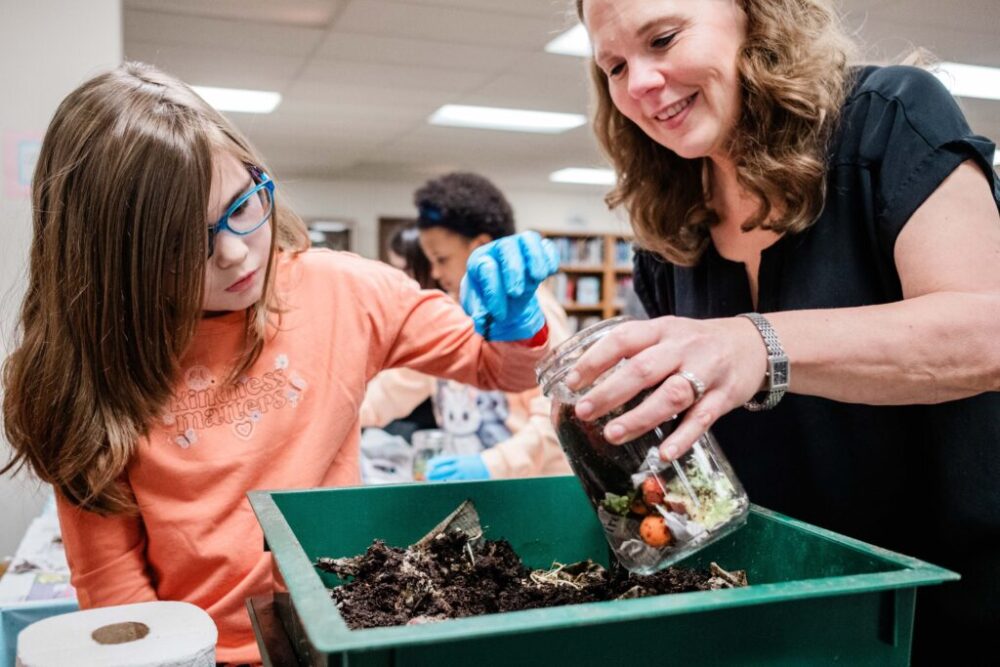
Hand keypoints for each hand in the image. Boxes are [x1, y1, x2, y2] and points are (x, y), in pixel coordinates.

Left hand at [425, 454, 490, 480]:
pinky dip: (449, 485)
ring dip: (440, 480)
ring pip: (448, 478)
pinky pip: (456, 484)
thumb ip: (454, 461)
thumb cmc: (476, 462)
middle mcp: (460, 465)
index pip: (444, 460)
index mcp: (459, 458)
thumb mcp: (465, 458)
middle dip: (434, 473)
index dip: (435, 463)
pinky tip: (444, 488)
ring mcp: (464, 473)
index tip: (429, 465)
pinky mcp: (467, 480)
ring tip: (432, 483)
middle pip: (444, 469)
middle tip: (427, 475)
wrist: (491, 465)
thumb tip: (439, 464)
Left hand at [460, 231, 558, 340]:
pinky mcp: (538, 250)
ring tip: (538, 278)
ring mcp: (519, 246)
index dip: (493, 292)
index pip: (485, 268)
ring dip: (535, 258)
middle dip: (513, 270)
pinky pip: (547, 246)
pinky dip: (551, 258)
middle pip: (507, 246)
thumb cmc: (489, 300)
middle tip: (515, 293)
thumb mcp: (479, 309)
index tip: (499, 314)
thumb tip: (481, 319)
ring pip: (529, 239)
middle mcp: (499, 249)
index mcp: (480, 261)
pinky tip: (550, 273)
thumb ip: (479, 312)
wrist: (505, 296)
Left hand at [564, 316, 768, 460]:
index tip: (571, 382)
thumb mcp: (666, 334)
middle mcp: (683, 348)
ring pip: (671, 395)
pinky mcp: (724, 397)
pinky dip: (682, 438)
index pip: (623, 340)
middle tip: (583, 411)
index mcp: (662, 330)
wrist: (754, 344)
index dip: (594, 360)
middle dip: (609, 392)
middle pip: (643, 370)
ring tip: (612, 434)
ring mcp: (706, 372)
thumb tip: (585, 373)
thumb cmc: (696, 343)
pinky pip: (702, 420)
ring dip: (639, 417)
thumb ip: (635, 350)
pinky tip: (662, 454)